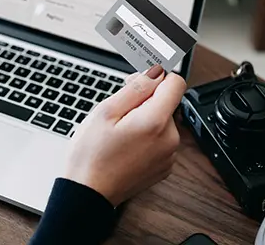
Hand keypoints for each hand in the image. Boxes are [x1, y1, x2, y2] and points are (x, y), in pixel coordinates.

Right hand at [64, 65, 184, 205]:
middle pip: (167, 102)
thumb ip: (137, 87)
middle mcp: (170, 139)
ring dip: (144, 119)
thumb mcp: (106, 111)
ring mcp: (168, 155)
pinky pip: (160, 140)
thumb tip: (156, 70)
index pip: (176, 82)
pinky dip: (146, 137)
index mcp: (156, 122)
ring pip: (162, 121)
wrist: (88, 194)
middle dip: (145, 100)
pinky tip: (125, 145)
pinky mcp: (164, 167)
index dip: (156, 76)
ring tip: (118, 132)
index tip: (139, 80)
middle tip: (117, 110)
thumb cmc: (91, 155)